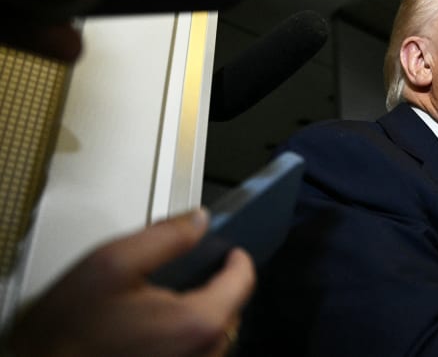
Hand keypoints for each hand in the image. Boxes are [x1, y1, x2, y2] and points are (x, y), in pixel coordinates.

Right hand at [7, 209, 255, 356]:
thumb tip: (199, 220)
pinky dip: (185, 338)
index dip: (237, 260)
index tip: (233, 252)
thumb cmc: (68, 333)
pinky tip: (155, 330)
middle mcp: (201, 353)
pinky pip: (195, 354)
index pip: (242, 283)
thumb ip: (165, 236)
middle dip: (217, 289)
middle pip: (230, 311)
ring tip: (169, 303)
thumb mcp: (112, 263)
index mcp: (196, 322)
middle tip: (194, 274)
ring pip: (214, 336)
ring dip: (202, 315)